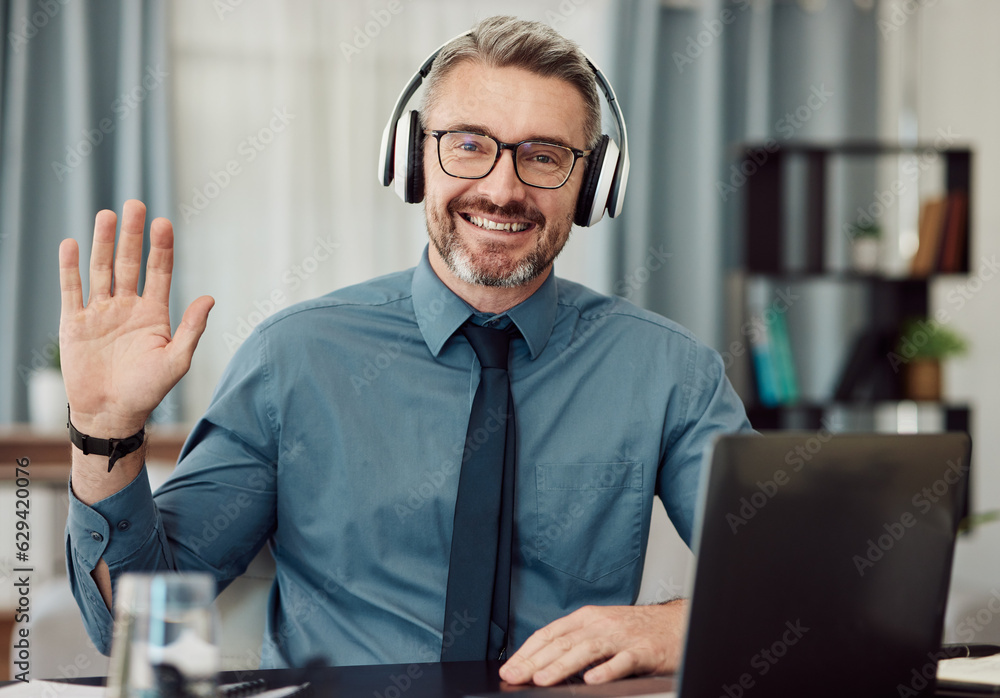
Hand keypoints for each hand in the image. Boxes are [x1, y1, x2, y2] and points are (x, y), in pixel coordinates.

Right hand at [59, 200, 213, 435]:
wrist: (111, 413)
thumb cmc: (148, 390)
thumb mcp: (176, 360)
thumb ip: (191, 328)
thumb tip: (210, 298)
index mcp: (153, 313)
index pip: (159, 272)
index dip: (161, 248)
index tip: (164, 223)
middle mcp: (127, 307)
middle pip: (130, 263)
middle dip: (133, 235)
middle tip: (136, 204)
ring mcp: (100, 313)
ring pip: (102, 269)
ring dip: (104, 243)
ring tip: (107, 215)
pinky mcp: (75, 323)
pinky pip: (72, 290)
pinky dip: (71, 268)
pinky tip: (71, 244)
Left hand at [498, 601, 686, 685]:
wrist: (676, 624)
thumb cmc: (635, 629)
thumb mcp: (601, 628)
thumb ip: (575, 642)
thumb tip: (542, 663)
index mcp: (587, 618)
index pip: (550, 633)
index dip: (527, 650)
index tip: (509, 667)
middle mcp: (601, 624)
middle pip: (563, 642)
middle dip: (535, 661)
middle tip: (514, 676)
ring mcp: (621, 637)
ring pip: (586, 650)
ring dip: (562, 665)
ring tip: (542, 679)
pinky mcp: (643, 651)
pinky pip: (623, 661)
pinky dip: (606, 670)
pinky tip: (592, 680)